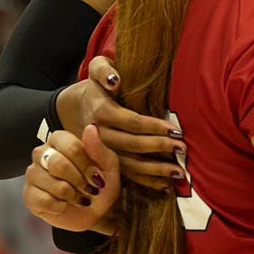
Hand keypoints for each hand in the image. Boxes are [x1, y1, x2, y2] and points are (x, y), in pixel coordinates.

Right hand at [24, 125, 121, 232]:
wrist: (95, 213)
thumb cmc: (100, 185)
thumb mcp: (108, 167)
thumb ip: (99, 148)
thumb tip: (91, 127)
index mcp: (60, 140)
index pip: (70, 147)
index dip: (86, 165)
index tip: (96, 177)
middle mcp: (42, 153)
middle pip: (58, 164)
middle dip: (79, 181)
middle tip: (88, 189)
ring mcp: (33, 174)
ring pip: (52, 184)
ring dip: (71, 195)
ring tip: (78, 197)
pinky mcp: (29, 195)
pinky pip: (44, 200)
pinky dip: (60, 206)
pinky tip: (64, 205)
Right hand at [59, 56, 187, 188]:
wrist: (70, 109)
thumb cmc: (93, 86)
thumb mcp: (95, 69)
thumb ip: (103, 70)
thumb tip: (115, 79)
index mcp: (100, 110)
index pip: (130, 121)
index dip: (153, 127)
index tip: (174, 130)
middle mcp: (98, 134)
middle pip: (131, 144)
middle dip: (158, 148)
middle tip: (182, 149)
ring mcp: (100, 151)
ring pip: (128, 164)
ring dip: (154, 170)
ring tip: (179, 173)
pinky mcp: (103, 163)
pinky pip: (124, 174)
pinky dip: (144, 181)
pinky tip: (164, 185)